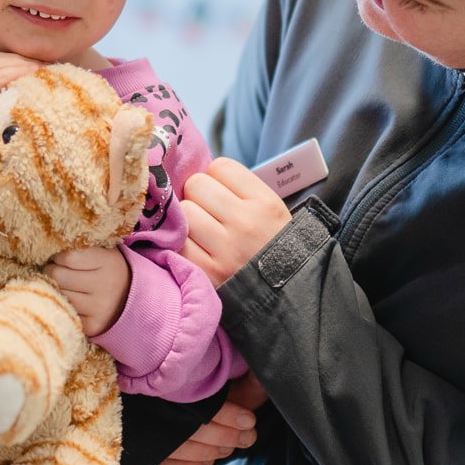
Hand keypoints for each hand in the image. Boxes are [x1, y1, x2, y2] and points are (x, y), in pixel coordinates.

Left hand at [45, 246, 131, 336]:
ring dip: (53, 288)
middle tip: (54, 270)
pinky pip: (63, 311)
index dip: (58, 256)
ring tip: (60, 284)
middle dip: (51, 271)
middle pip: (58, 276)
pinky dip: (61, 304)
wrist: (129, 299)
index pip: (68, 257)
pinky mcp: (91, 326)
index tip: (59, 257)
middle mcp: (105, 286)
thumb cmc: (106, 270)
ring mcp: (99, 309)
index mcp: (108, 262)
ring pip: (58, 294)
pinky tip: (67, 299)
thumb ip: (80, 247)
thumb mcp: (102, 251)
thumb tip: (48, 248)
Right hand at [156, 373, 267, 464]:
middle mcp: (158, 404)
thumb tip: (261, 377)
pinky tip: (209, 459)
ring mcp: (152, 429)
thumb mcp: (234, 378)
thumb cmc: (215, 386)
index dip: (227, 415)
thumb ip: (247, 378)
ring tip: (230, 447)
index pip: (199, 402)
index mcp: (177, 381)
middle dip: (226, 436)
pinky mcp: (151, 451)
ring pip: (180, 448)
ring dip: (212, 451)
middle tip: (247, 436)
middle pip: (191, 429)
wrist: (193, 397)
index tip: (249, 420)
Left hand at [181, 159, 292, 286]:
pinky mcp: (208, 273)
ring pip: (184, 211)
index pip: (221, 167)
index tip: (220, 193)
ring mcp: (226, 249)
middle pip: (196, 185)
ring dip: (187, 220)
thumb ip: (240, 191)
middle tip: (207, 212)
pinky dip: (181, 244)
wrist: (286, 297)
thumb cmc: (272, 248)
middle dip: (198, 196)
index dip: (216, 178)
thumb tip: (199, 175)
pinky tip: (194, 248)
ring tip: (201, 232)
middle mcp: (246, 223)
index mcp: (265, 204)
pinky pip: (178, 243)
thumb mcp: (272, 213)